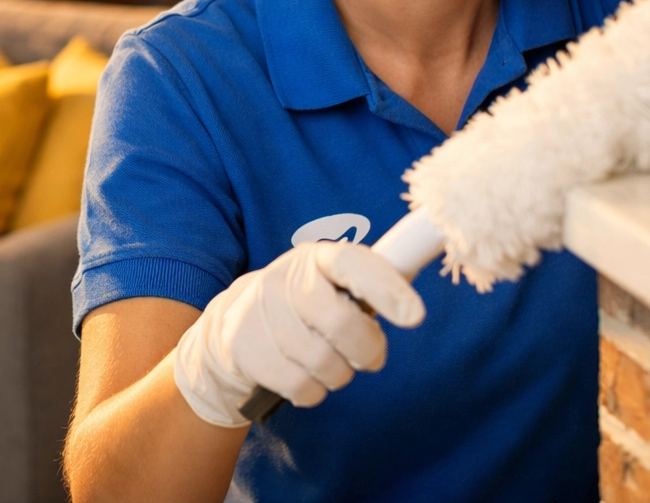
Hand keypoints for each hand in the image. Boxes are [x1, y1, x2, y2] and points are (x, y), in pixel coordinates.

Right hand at [172, 240, 424, 427]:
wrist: (234, 325)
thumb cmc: (304, 306)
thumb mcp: (331, 284)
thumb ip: (369, 288)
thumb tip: (412, 304)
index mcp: (316, 258)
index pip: (352, 264)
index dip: (385, 288)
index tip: (415, 316)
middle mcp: (285, 280)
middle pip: (340, 324)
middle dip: (366, 350)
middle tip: (368, 357)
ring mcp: (261, 313)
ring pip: (324, 363)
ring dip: (338, 373)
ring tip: (328, 361)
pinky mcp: (247, 349)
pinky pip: (301, 387)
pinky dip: (313, 391)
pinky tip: (304, 374)